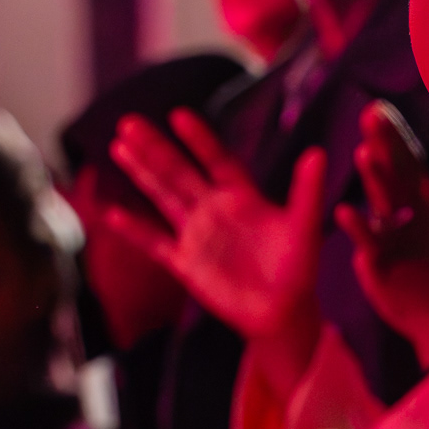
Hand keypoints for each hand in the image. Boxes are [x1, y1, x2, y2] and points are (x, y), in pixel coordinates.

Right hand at [106, 110, 324, 341]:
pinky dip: (134, 230)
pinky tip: (110, 213)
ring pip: (163, 197)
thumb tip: (319, 153)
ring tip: (119, 146)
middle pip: (179, 171)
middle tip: (129, 121)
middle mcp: (215, 210)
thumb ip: (307, 191)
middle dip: (155, 148)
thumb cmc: (298, 269)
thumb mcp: (303, 227)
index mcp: (243, 197)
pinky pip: (155, 244)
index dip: (199, 139)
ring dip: (141, 173)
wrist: (283, 313)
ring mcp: (198, 235)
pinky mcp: (186, 264)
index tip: (178, 115)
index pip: (217, 160)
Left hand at [336, 102, 428, 370]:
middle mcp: (417, 217)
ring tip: (362, 151)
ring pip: (388, 203)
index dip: (395, 136)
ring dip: (376, 177)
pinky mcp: (388, 265)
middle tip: (371, 113)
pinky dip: (358, 227)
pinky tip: (343, 210)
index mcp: (425, 207)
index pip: (410, 163)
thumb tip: (406, 171)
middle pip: (400, 173)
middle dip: (387, 143)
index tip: (378, 108)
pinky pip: (372, 243)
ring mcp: (404, 240)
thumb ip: (415, 200)